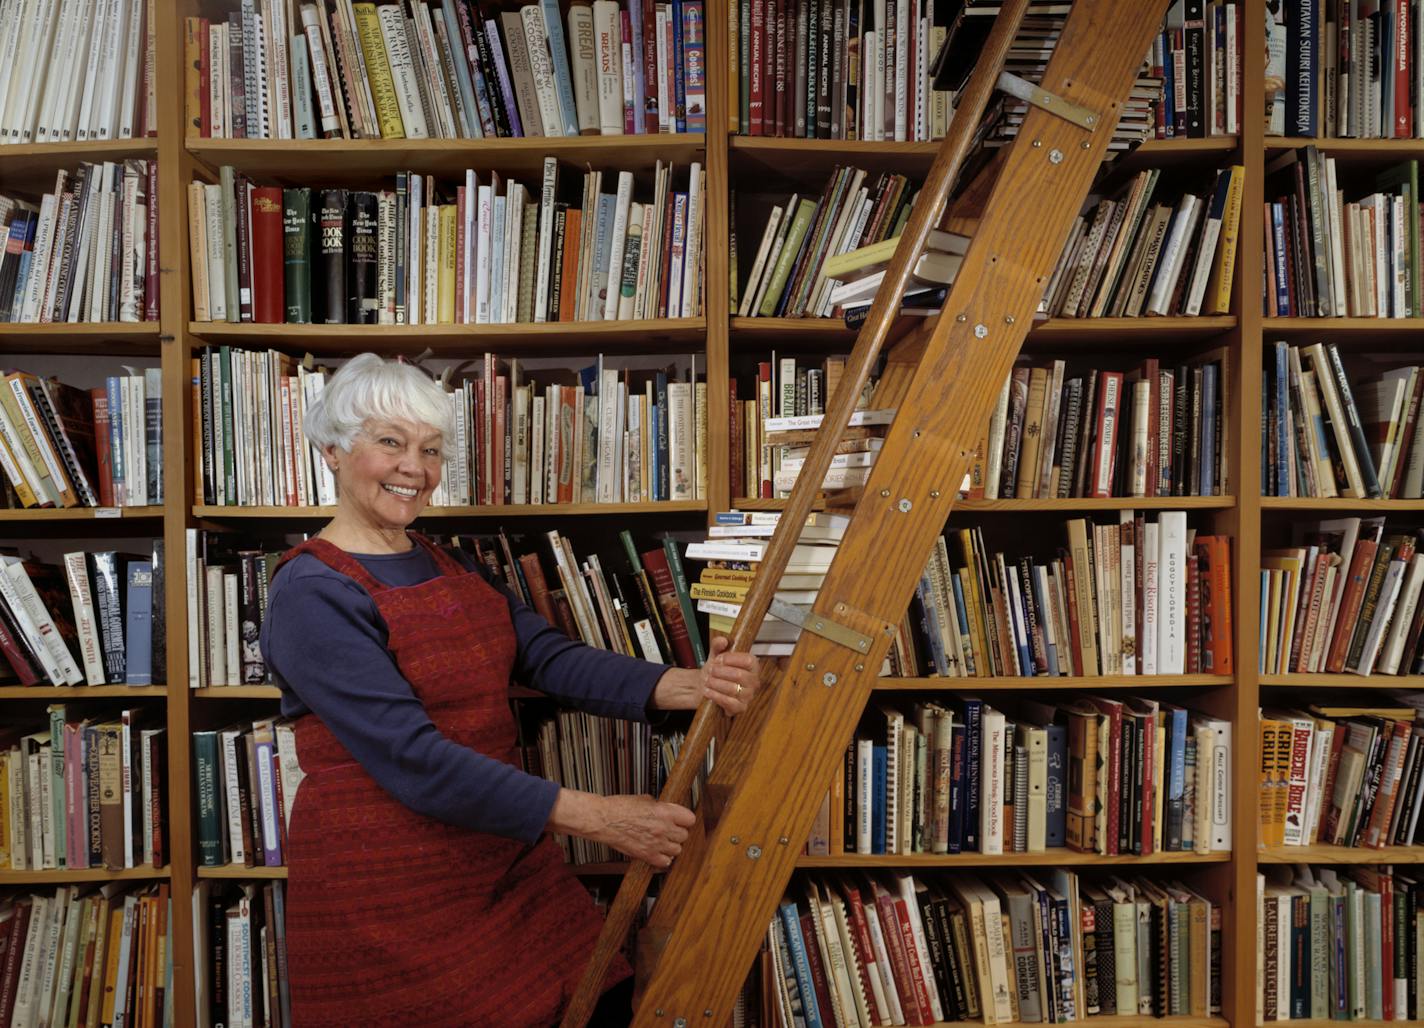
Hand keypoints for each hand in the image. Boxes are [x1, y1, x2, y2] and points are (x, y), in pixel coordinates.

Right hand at [548, 789, 694, 867]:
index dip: (685, 819)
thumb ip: (659, 806)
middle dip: (678, 833)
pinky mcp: (647, 855)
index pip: (690, 819)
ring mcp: (656, 843)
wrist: (604, 820)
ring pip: (677, 850)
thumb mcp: (644, 799)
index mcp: (664, 812)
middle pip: (684, 836)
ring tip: (664, 842)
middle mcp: (663, 828)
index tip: (682, 820)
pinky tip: (658, 852)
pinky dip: (663, 858)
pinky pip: (665, 862)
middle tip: (671, 831)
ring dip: (672, 846)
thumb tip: (665, 809)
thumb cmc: (619, 808)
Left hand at [650, 637, 761, 714]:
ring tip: (707, 680)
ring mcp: (748, 696)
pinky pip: (729, 702)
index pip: (748, 661)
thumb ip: (717, 645)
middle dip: (721, 672)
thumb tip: (723, 641)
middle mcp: (754, 681)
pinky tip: (707, 691)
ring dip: (716, 684)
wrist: (705, 687)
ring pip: (733, 689)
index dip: (731, 659)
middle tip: (710, 671)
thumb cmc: (715, 671)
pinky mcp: (740, 708)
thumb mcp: (715, 655)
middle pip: (739, 675)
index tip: (718, 659)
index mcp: (752, 666)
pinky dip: (715, 695)